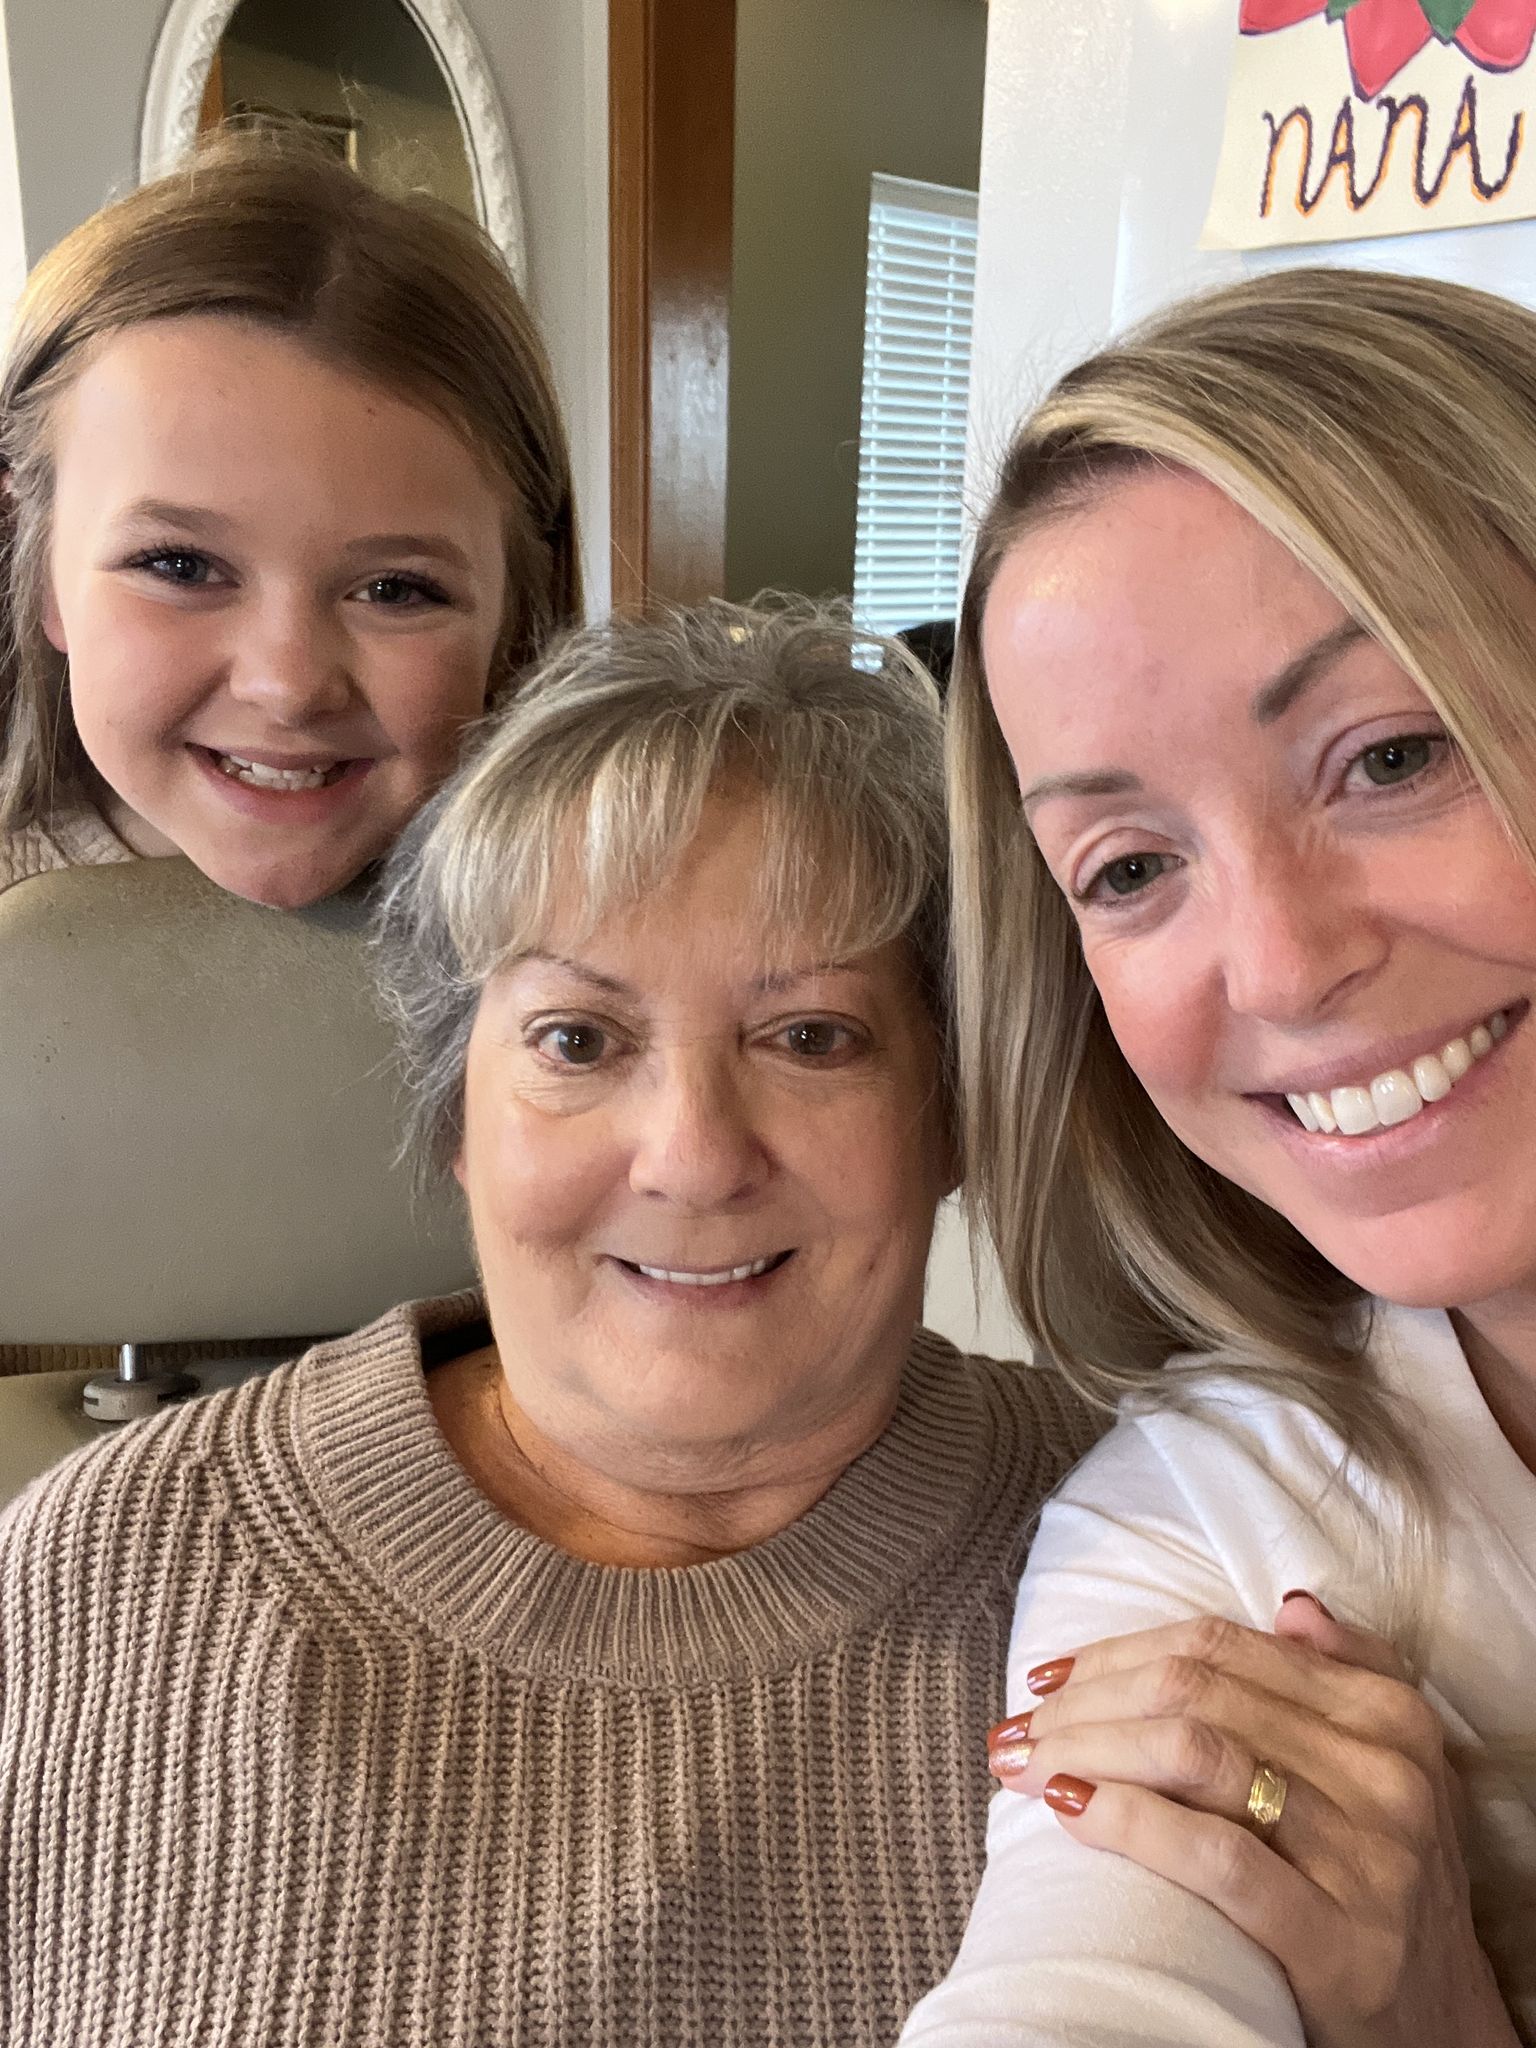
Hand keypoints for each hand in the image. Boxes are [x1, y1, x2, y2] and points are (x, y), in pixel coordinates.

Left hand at [987, 1596, 1514, 2047]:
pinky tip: (1070, 1811)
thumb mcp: (1395, 1772)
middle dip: (1086, 1702)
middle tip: (1019, 1728)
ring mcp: (1366, 1857)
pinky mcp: (1338, 1941)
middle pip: (1194, 1694)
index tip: (1049, 1677)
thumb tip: (1289, 1606)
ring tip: (1024, 1766)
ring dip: (1086, 1750)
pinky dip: (1129, 1821)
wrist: (1446, 2035)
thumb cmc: (1388, 1889)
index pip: (1220, 1647)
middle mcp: (1383, 1774)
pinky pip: (1214, 1855)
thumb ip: (1350, 1677)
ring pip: (1194, 1756)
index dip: (1118, 1653)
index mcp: (1388, 1717)